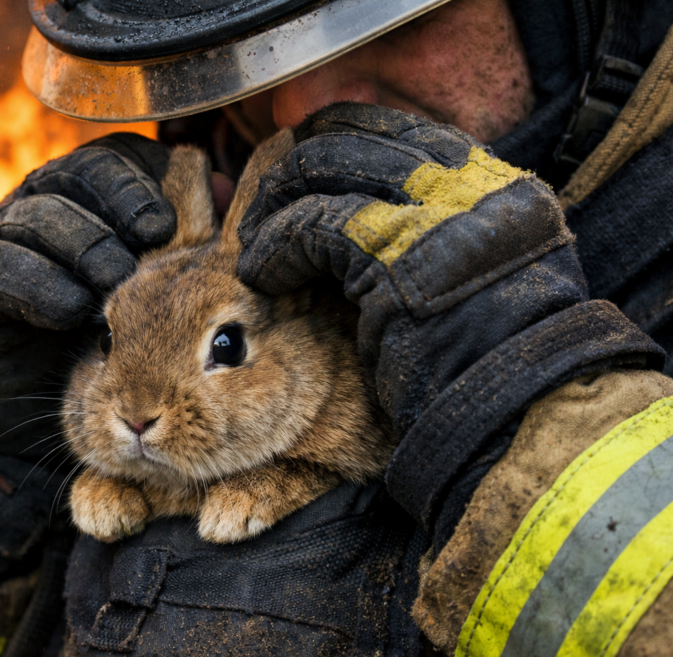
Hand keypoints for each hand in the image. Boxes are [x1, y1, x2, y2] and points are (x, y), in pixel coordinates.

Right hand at [0, 133, 175, 459]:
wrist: (10, 413)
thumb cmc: (90, 350)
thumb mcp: (148, 301)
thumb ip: (184, 247)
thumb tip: (226, 187)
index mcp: (86, 202)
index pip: (116, 159)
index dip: (145, 179)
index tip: (171, 220)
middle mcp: (40, 208)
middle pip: (79, 173)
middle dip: (120, 200)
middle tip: (153, 236)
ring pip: (39, 214)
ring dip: (84, 244)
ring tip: (116, 283)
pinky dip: (37, 286)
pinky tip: (70, 312)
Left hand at [237, 104, 662, 527]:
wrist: (516, 413)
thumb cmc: (488, 363)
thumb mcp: (476, 273)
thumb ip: (433, 229)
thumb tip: (358, 208)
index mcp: (495, 184)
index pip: (398, 131)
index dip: (336, 141)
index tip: (299, 166)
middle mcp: (468, 183)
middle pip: (354, 139)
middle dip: (295, 170)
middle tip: (262, 208)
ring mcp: (434, 211)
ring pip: (324, 172)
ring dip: (274, 209)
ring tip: (253, 245)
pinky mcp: (392, 251)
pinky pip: (309, 228)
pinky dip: (274, 250)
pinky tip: (258, 275)